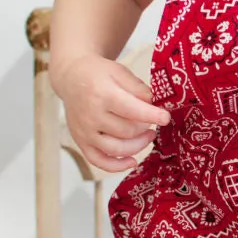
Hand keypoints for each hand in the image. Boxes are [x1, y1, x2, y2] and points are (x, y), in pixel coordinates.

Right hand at [59, 54, 170, 173]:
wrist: (71, 77)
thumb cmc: (98, 74)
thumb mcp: (119, 72)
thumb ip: (139, 89)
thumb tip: (156, 105)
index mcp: (102, 94)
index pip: (131, 110)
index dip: (152, 116)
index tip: (166, 118)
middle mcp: (91, 115)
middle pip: (127, 131)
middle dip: (145, 128)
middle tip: (152, 121)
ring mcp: (85, 131)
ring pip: (116, 149)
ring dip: (138, 146)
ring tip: (148, 136)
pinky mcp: (81, 142)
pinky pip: (99, 161)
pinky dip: (117, 166)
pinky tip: (132, 161)